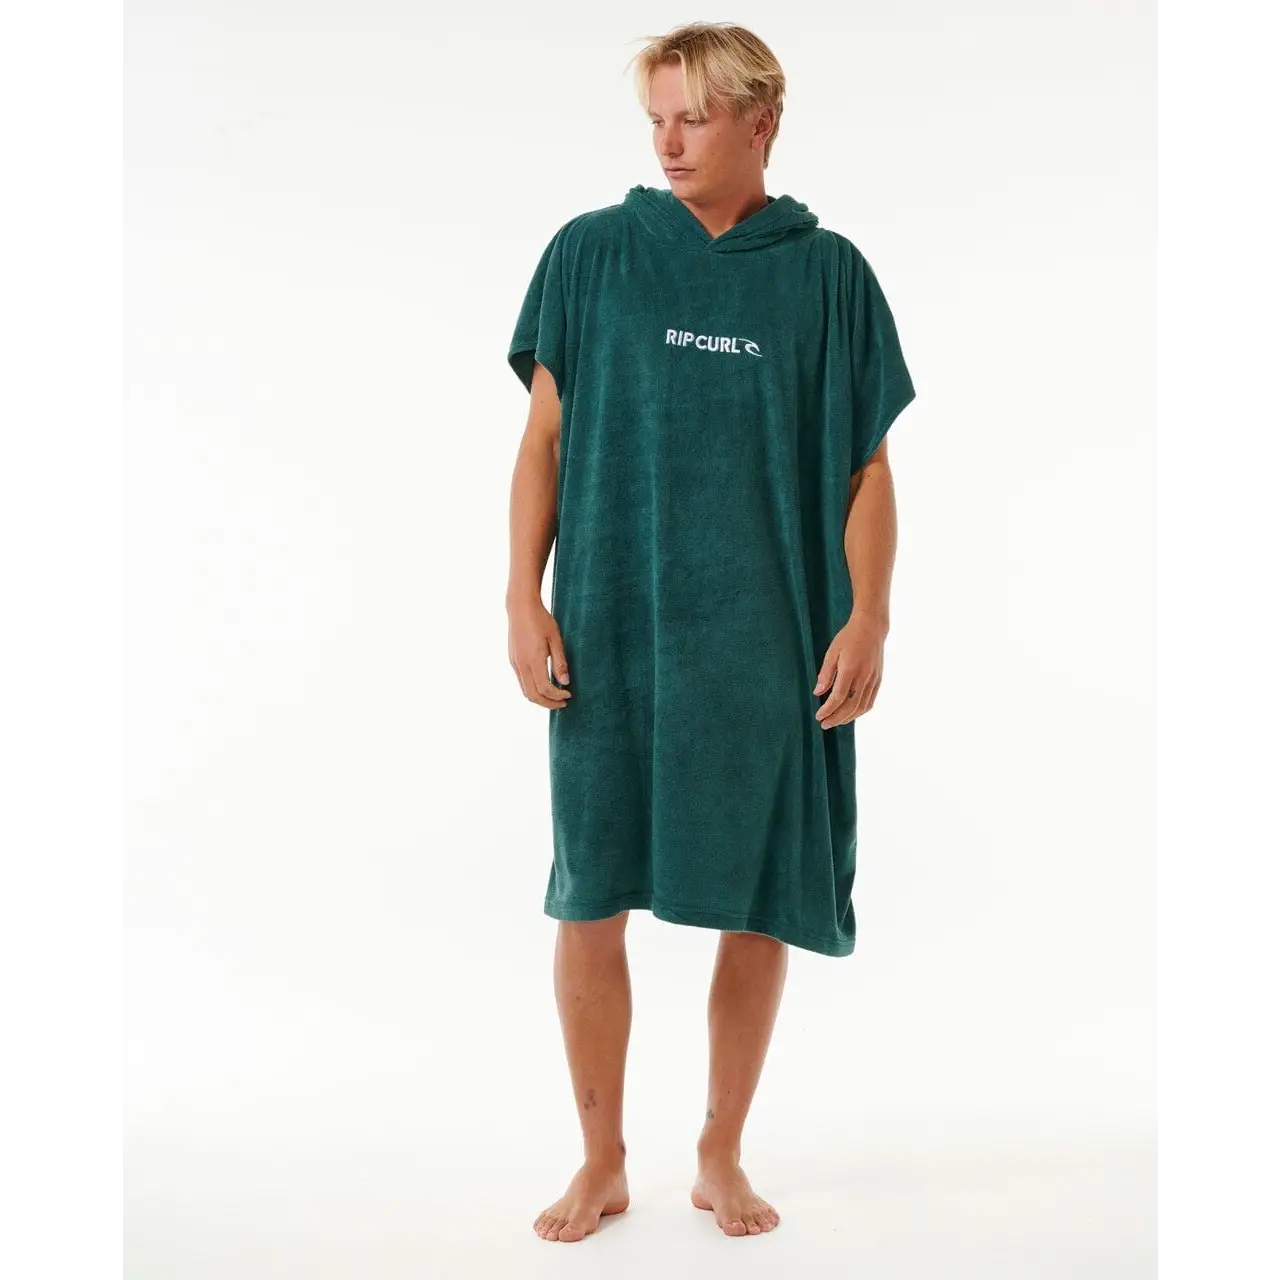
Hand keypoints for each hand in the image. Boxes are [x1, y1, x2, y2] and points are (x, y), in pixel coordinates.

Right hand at [508, 597, 572, 709]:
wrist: (520, 607)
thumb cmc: (541, 620)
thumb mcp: (556, 639)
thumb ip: (560, 662)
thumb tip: (565, 682)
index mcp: (533, 659)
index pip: (545, 688)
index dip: (558, 696)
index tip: (569, 695)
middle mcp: (521, 664)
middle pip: (533, 696)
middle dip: (548, 703)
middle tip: (562, 704)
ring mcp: (514, 663)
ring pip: (525, 691)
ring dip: (540, 698)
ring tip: (554, 697)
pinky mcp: (512, 661)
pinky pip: (522, 682)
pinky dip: (533, 689)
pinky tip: (544, 685)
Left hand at [813, 611, 886, 727]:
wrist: (872, 628)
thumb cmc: (849, 638)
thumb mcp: (832, 652)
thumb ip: (826, 674)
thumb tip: (818, 692)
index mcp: (850, 670)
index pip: (838, 697)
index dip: (828, 710)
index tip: (819, 716)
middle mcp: (864, 677)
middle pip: (851, 706)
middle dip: (836, 718)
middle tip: (824, 724)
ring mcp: (873, 680)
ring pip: (862, 707)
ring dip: (848, 718)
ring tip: (836, 721)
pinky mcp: (878, 680)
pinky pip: (870, 701)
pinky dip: (860, 711)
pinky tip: (851, 714)